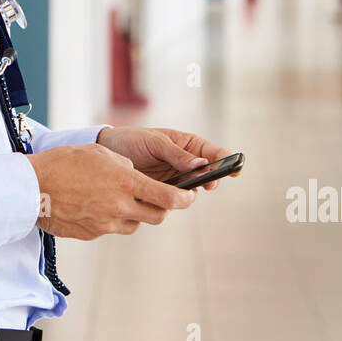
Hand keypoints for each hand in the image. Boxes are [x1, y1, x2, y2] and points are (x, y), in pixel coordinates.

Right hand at [25, 143, 196, 240]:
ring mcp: (105, 224)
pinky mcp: (92, 234)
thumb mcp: (100, 154)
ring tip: (118, 198)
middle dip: (162, 208)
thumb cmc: (63, 163)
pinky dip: (112, 219)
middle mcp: (119, 206)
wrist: (31, 187)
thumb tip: (136, 176)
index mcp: (125, 183)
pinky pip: (111, 229)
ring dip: (135, 214)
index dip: (184, 199)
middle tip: (159, 198)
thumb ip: (124, 166)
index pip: (167, 198)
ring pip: (135, 224)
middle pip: (157, 216)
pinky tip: (96, 206)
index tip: (190, 197)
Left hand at [95, 126, 236, 190]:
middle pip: (208, 175)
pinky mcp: (163, 192)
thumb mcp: (154, 142)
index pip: (213, 153)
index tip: (234, 170)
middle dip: (209, 180)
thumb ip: (176, 154)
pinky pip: (175, 200)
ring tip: (180, 189)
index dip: (226, 161)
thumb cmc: (133, 140)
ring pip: (192, 191)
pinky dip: (173, 200)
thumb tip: (200, 164)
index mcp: (188, 145)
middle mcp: (186, 163)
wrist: (108, 153)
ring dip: (189, 192)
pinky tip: (165, 197)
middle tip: (206, 184)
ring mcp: (176, 179)